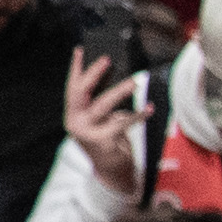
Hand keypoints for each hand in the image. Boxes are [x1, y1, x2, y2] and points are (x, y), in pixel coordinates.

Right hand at [61, 51, 148, 201]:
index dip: (76, 68)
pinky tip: (149, 108)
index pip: (72, 87)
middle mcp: (75, 122)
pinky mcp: (104, 140)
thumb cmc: (107, 141)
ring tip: (135, 81)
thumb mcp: (100, 121)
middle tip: (107, 59)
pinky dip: (138, 114)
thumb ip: (102, 104)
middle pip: (81, 93)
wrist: (110, 172)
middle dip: (93, 74)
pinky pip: (123, 122)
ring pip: (103, 105)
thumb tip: (120, 80)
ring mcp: (88, 132)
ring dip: (120, 91)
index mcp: (72, 114)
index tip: (81, 49)